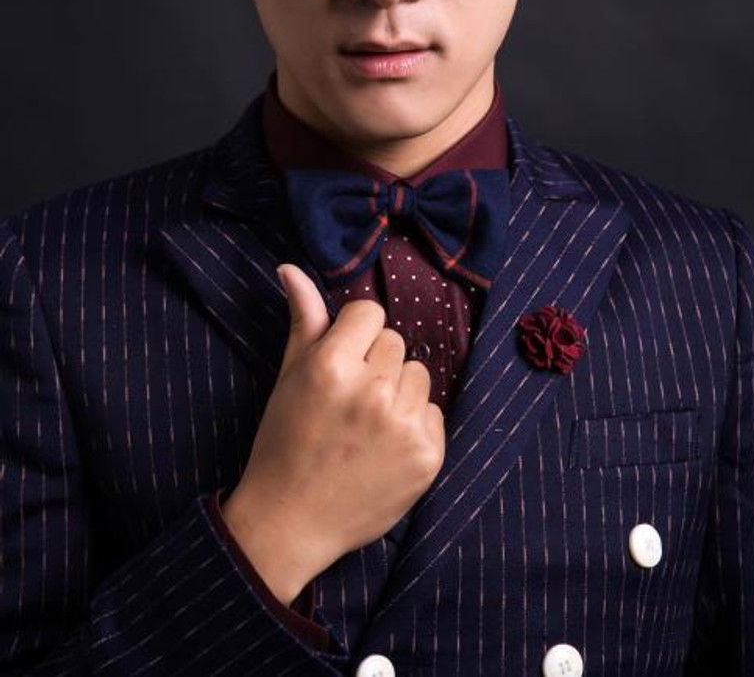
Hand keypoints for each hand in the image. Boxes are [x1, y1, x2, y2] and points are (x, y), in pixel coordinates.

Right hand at [221, 262, 445, 603]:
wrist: (291, 522)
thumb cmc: (284, 441)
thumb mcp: (289, 376)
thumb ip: (303, 319)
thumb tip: (291, 267)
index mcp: (333, 365)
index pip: (371, 313)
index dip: (355, 336)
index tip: (340, 364)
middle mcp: (372, 391)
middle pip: (396, 342)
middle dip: (376, 364)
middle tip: (348, 402)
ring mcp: (404, 425)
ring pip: (418, 375)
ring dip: (398, 393)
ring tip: (366, 426)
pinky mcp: (428, 456)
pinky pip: (434, 413)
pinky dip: (414, 426)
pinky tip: (384, 449)